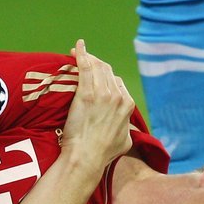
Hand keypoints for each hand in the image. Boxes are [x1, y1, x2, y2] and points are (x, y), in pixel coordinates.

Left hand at [61, 39, 133, 171]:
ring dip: (87, 57)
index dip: (105, 76)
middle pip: (107, 71)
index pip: (117, 81)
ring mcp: (103, 94)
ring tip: (76, 53)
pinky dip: (81, 54)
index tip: (95, 75)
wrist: (87, 156)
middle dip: (95, 63)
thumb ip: (127, 130)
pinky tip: (76, 47)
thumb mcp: (125, 142)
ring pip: (97, 66)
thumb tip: (127, 131)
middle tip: (83, 60)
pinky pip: (85, 67)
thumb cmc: (103, 153)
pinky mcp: (87, 94)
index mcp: (127, 104)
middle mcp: (118, 96)